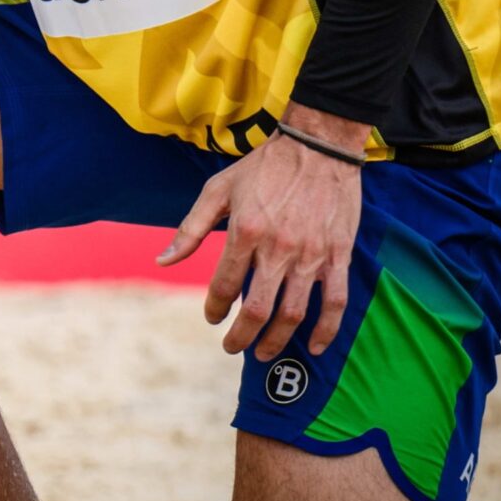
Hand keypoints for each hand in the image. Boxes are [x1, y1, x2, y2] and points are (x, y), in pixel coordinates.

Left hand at [156, 111, 365, 360]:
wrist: (317, 147)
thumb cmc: (262, 168)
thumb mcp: (217, 190)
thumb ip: (190, 229)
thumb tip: (162, 261)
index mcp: (245, 232)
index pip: (224, 285)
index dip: (215, 309)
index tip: (212, 319)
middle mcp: (278, 248)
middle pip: (258, 309)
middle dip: (242, 336)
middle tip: (232, 348)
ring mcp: (311, 255)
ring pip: (295, 312)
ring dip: (279, 340)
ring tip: (265, 353)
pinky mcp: (338, 255)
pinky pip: (336, 301)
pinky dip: (327, 329)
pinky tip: (316, 347)